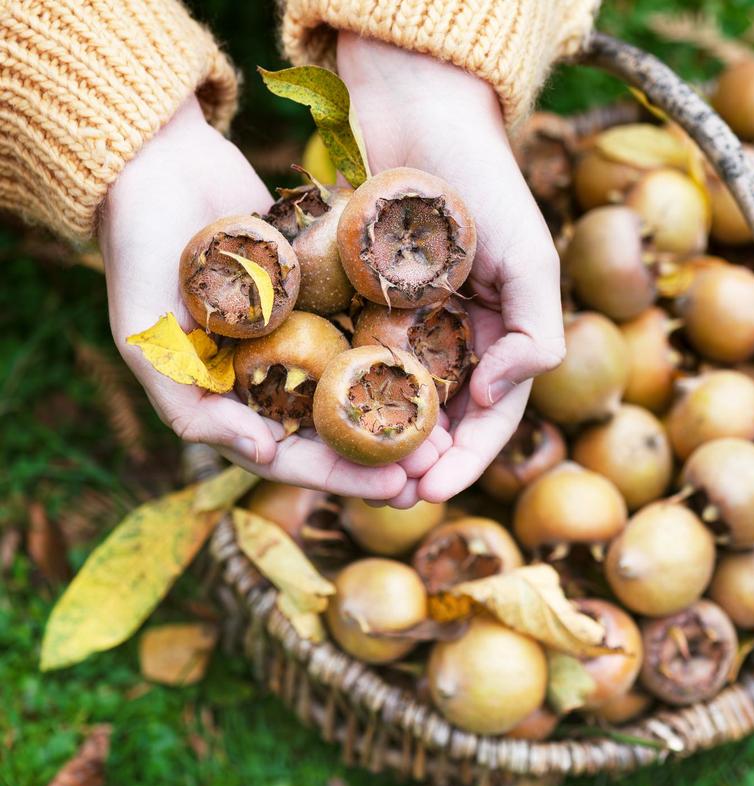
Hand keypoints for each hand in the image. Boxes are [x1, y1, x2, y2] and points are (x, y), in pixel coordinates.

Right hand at [99, 96, 408, 499]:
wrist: (159, 163)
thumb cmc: (138, 253)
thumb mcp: (145, 339)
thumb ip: (190, 406)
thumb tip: (264, 453)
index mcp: (229, 398)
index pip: (289, 455)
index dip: (339, 477)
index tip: (393, 487)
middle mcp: (268, 373)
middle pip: (332, 429)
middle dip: (381, 455)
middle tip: (433, 469)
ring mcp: (298, 332)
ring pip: (355, 384)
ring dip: (398, 410)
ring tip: (447, 429)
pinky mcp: (321, 291)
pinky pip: (362, 326)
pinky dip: (395, 347)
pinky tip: (439, 361)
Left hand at [338, 33, 565, 503]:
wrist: (416, 111)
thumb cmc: (482, 182)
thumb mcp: (529, 255)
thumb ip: (535, 329)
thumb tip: (496, 397)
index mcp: (499, 334)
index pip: (492, 416)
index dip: (468, 458)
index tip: (433, 488)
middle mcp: (453, 336)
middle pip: (439, 418)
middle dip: (419, 460)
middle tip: (389, 494)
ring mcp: (405, 321)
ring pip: (392, 398)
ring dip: (378, 439)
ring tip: (355, 469)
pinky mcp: (359, 301)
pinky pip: (351, 356)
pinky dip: (342, 390)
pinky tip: (318, 417)